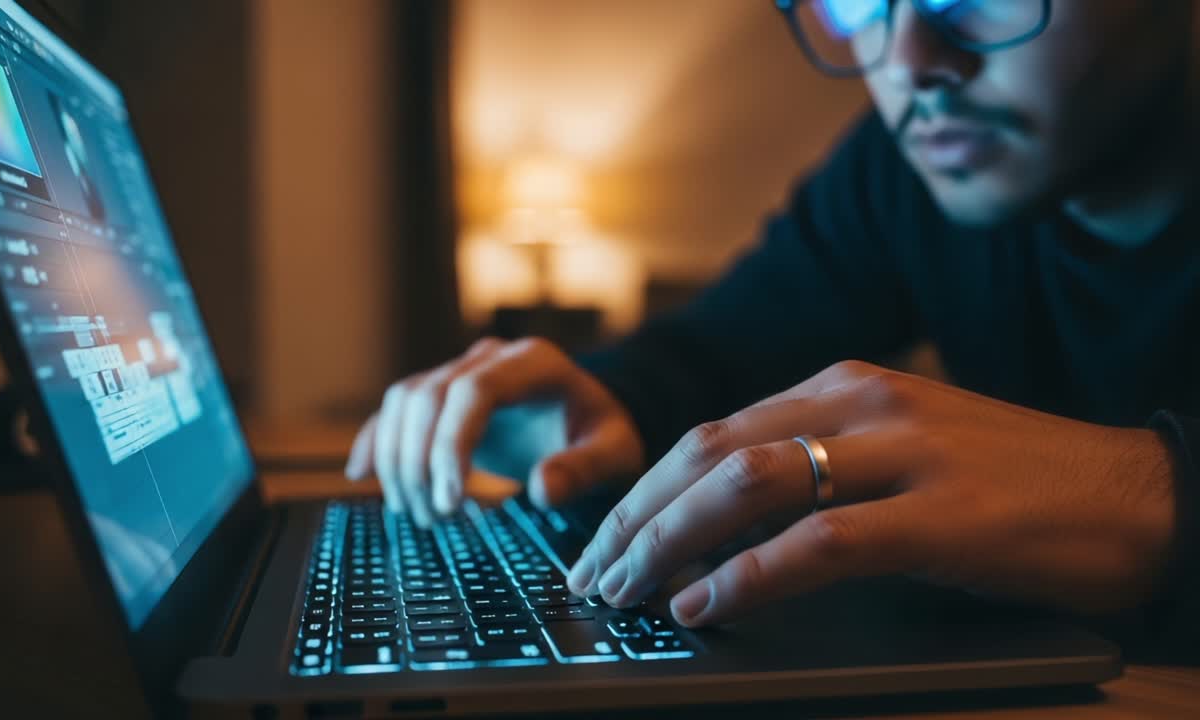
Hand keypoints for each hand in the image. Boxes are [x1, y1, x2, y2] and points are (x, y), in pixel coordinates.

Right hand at [346, 337, 644, 525]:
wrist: (593, 416)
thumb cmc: (605, 434)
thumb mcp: (616, 452)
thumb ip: (585, 468)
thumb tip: (541, 488)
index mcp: (532, 363)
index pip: (473, 390)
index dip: (452, 443)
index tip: (451, 499)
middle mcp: (489, 359)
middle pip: (428, 396)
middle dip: (421, 461)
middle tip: (436, 517)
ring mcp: (461, 371)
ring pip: (405, 401)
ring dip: (399, 460)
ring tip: (420, 514)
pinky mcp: (442, 395)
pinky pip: (397, 410)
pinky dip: (376, 440)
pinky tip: (362, 474)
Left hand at [567, 360, 1176, 626]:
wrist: (1134, 494)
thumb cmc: (1010, 482)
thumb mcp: (895, 452)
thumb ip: (813, 466)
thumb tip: (719, 521)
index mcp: (843, 384)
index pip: (713, 432)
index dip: (646, 489)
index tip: (604, 538)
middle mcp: (862, 403)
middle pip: (711, 452)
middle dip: (637, 517)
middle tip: (594, 574)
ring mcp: (904, 452)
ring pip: (749, 486)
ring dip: (671, 542)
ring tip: (629, 591)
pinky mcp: (943, 514)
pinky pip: (821, 541)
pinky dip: (750, 574)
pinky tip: (706, 602)